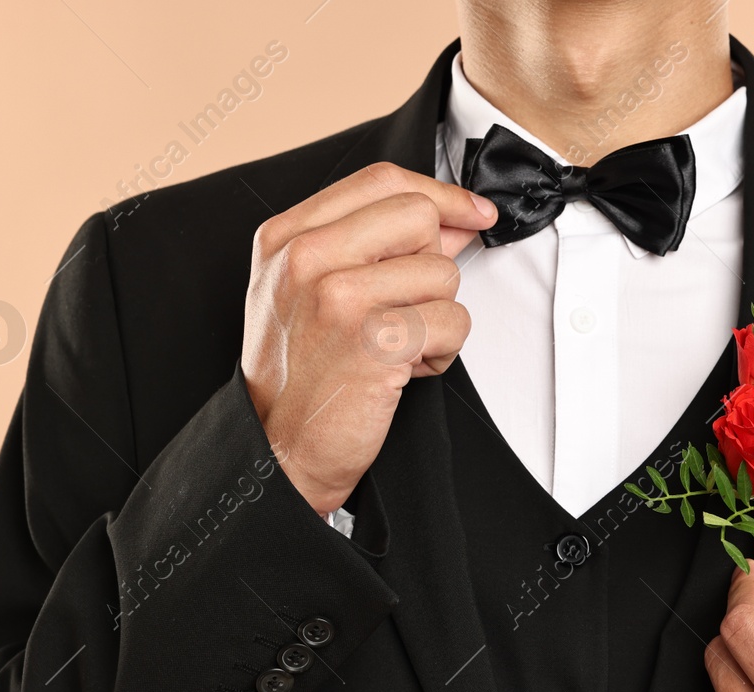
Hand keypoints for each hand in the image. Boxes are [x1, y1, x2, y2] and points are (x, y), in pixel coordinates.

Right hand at [240, 162, 498, 513]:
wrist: (280, 448)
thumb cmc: (299, 375)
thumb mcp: (312, 293)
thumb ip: (373, 246)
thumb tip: (452, 220)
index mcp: (287, 237)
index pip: (381, 181)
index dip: (441, 194)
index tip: (474, 212)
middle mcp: (306, 258)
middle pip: (418, 217)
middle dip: (432, 265)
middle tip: (405, 306)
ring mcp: (339, 296)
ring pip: (443, 273)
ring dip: (436, 318)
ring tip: (396, 347)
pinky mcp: (376, 340)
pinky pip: (453, 322)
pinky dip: (442, 353)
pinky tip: (404, 370)